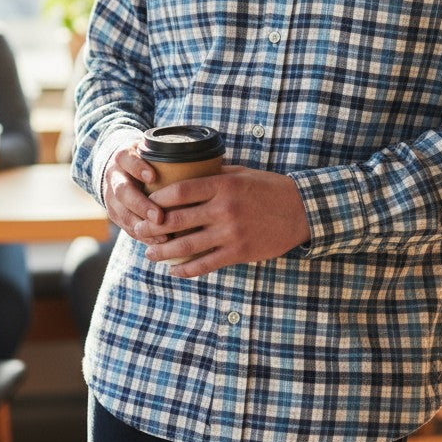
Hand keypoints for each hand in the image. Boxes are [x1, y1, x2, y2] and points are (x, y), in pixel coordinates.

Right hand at [102, 144, 168, 239]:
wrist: (121, 169)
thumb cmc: (146, 158)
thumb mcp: (151, 150)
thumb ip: (167, 153)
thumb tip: (202, 157)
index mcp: (123, 157)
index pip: (127, 159)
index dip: (138, 168)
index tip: (152, 177)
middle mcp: (114, 177)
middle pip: (123, 191)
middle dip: (141, 205)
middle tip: (159, 217)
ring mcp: (111, 197)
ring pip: (122, 213)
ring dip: (142, 226)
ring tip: (163, 236)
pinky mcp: (114, 214)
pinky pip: (126, 227)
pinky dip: (143, 236)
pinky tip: (159, 242)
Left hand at [138, 165, 309, 277]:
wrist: (303, 211)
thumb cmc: (271, 188)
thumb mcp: (243, 173)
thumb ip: (216, 173)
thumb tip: (190, 171)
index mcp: (223, 185)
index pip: (179, 191)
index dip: (158, 198)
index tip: (147, 202)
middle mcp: (224, 209)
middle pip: (176, 219)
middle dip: (152, 227)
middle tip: (139, 230)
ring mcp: (230, 233)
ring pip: (186, 246)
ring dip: (163, 252)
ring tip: (150, 253)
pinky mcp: (238, 252)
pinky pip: (205, 264)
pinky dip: (186, 270)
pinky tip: (174, 271)